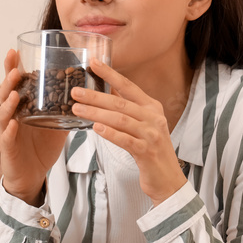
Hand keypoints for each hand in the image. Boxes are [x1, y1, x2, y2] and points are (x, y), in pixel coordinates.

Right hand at [0, 49, 67, 205]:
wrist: (32, 174)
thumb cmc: (42, 147)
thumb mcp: (57, 124)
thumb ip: (65, 108)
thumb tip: (87, 94)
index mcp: (22, 107)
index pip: (16, 83)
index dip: (13, 67)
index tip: (14, 51)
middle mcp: (12, 116)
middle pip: (5, 93)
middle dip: (8, 80)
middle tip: (16, 69)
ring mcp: (8, 131)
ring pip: (3, 114)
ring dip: (8, 103)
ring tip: (15, 93)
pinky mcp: (8, 148)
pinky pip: (7, 138)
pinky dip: (10, 130)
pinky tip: (14, 124)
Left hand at [70, 59, 185, 205]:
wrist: (167, 180)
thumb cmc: (151, 151)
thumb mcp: (143, 125)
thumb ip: (128, 109)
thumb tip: (108, 92)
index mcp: (152, 107)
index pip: (128, 86)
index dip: (110, 74)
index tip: (93, 63)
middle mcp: (154, 118)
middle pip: (120, 103)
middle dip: (95, 96)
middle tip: (75, 92)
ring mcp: (151, 135)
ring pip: (120, 119)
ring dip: (96, 113)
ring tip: (77, 110)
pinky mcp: (146, 152)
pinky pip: (125, 139)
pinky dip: (109, 133)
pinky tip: (95, 128)